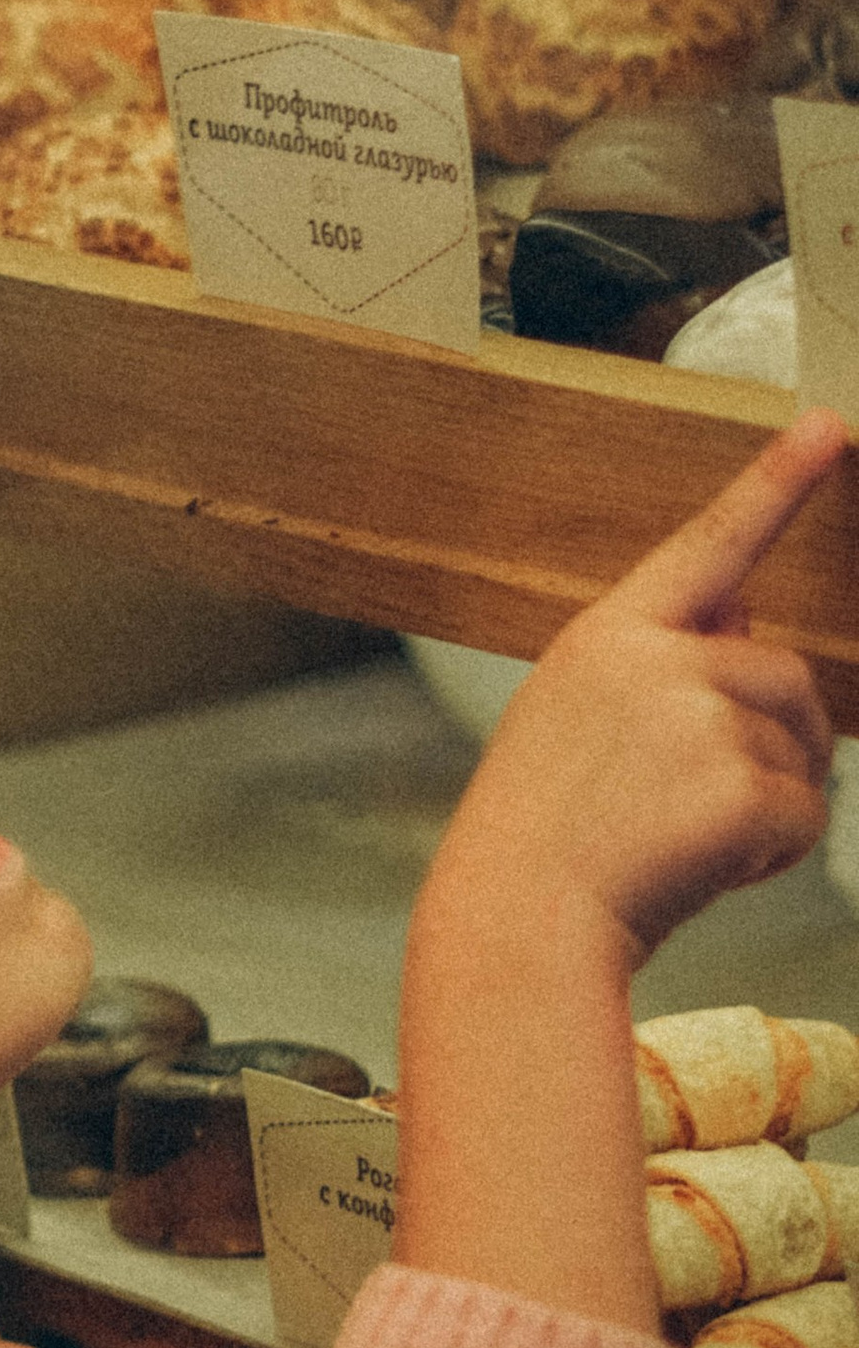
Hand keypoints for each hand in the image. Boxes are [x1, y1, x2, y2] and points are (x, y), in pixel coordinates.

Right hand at [447, 411, 843, 966]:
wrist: (519, 922)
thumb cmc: (541, 830)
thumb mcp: (577, 718)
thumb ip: (658, 663)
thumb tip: (749, 617)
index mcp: (609, 634)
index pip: (708, 544)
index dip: (774, 482)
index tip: (828, 425)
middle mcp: (657, 660)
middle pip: (785, 674)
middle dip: (772, 739)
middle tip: (688, 805)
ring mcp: (700, 719)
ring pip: (804, 749)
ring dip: (770, 800)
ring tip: (682, 837)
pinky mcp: (741, 785)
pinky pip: (806, 815)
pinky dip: (772, 854)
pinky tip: (704, 867)